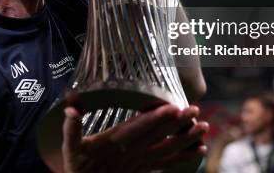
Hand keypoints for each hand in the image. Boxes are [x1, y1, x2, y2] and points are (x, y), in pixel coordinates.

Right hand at [61, 103, 208, 172]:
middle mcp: (131, 152)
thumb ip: (71, 128)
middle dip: (178, 123)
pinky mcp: (144, 169)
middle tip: (195, 109)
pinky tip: (199, 148)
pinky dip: (184, 156)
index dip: (155, 118)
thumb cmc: (77, 167)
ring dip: (186, 138)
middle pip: (158, 136)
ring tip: (204, 127)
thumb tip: (71, 108)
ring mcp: (139, 162)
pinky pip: (168, 164)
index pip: (138, 128)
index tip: (172, 107)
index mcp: (114, 142)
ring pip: (167, 149)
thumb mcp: (69, 149)